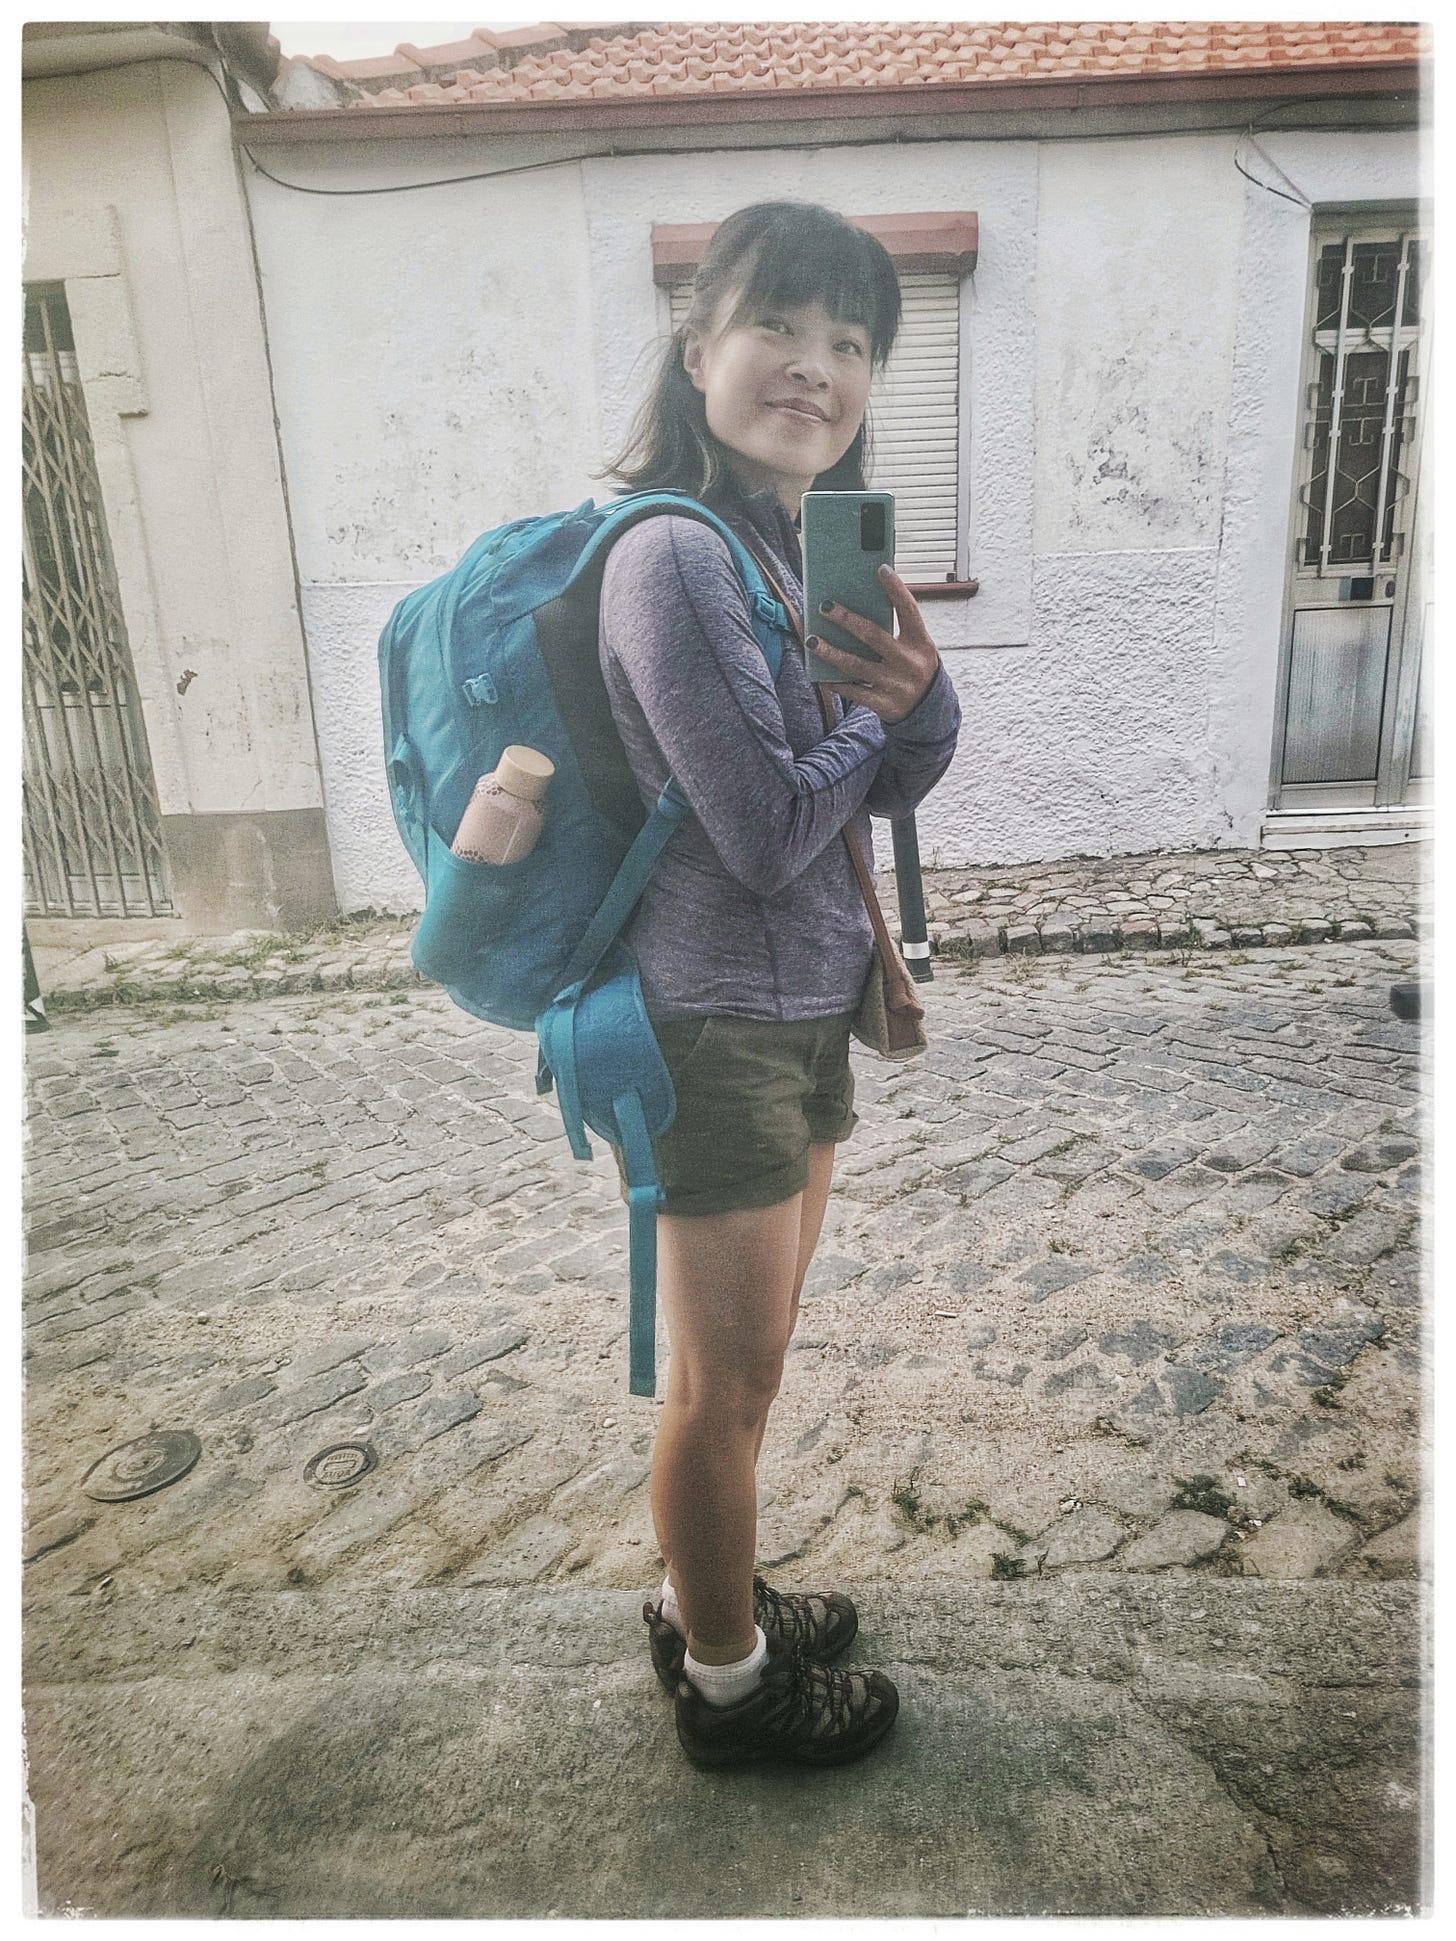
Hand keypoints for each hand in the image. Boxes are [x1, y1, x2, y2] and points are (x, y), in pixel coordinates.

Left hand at [805, 564, 941, 724]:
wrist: (928, 710)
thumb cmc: (913, 667)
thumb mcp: (916, 647)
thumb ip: (896, 629)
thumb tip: (858, 605)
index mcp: (920, 642)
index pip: (908, 609)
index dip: (896, 588)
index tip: (881, 568)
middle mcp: (909, 662)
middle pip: (873, 636)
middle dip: (847, 620)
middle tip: (824, 606)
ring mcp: (895, 685)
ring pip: (856, 665)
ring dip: (831, 652)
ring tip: (811, 640)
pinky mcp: (883, 704)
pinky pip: (854, 692)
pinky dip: (836, 683)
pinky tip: (821, 676)